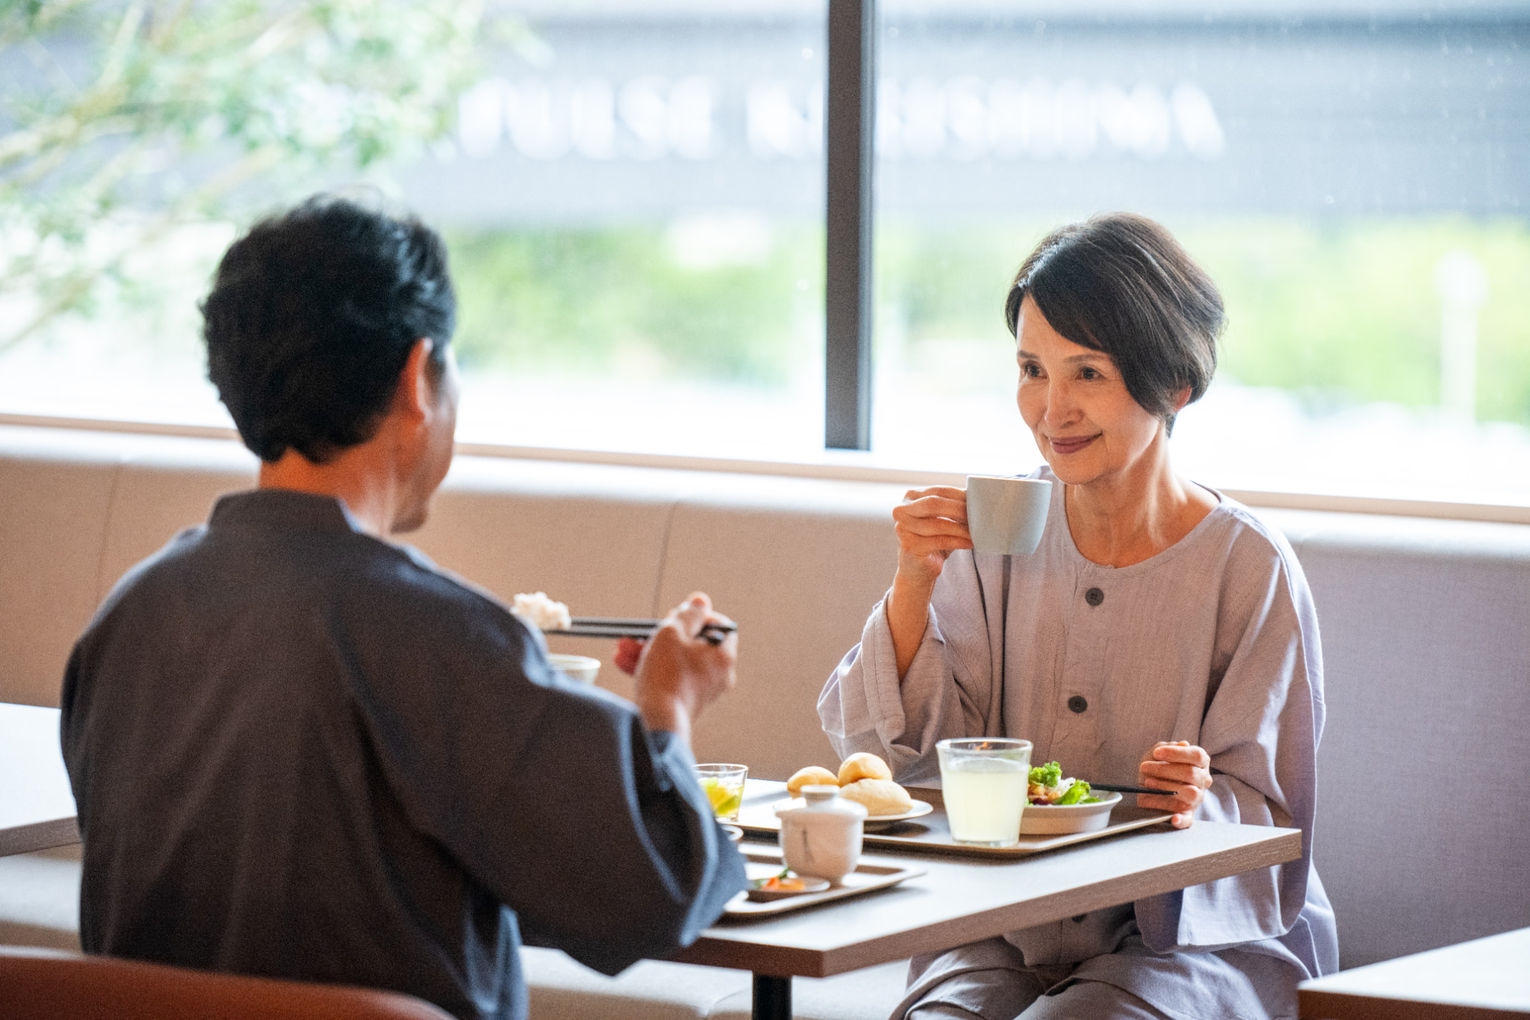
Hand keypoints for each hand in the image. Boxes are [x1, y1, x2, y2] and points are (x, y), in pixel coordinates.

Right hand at [631, 592, 737, 744]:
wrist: (658, 722)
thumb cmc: (666, 675)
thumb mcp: (672, 633)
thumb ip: (687, 614)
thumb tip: (701, 601)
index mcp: (723, 655)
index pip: (718, 625)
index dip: (696, 617)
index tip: (675, 617)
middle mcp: (719, 673)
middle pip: (692, 643)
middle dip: (661, 635)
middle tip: (642, 632)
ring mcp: (703, 689)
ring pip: (676, 660)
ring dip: (649, 650)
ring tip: (622, 648)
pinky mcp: (686, 702)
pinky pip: (670, 677)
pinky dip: (652, 669)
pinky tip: (624, 663)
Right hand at [891, 486, 972, 589]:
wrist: (917, 570)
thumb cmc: (932, 541)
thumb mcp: (941, 519)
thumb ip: (952, 506)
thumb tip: (978, 497)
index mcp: (910, 498)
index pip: (938, 491)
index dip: (959, 495)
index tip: (978, 501)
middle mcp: (901, 511)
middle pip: (934, 503)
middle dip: (959, 509)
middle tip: (979, 515)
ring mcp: (902, 528)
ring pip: (938, 524)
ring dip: (961, 528)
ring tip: (977, 532)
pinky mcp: (910, 546)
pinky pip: (939, 541)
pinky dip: (958, 541)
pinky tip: (969, 543)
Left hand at [1136, 740, 1212, 828]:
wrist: (1149, 783)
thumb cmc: (1158, 765)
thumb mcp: (1159, 753)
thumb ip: (1167, 748)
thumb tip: (1183, 744)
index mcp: (1200, 762)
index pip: (1197, 755)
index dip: (1177, 753)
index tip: (1157, 753)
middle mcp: (1202, 780)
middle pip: (1191, 773)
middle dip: (1164, 770)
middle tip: (1145, 767)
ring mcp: (1196, 798)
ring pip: (1190, 793)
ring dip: (1167, 788)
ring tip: (1148, 783)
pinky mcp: (1187, 813)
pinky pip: (1188, 819)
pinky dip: (1181, 820)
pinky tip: (1173, 818)